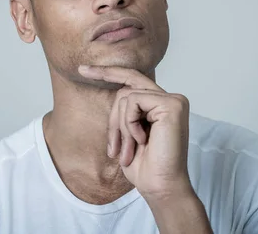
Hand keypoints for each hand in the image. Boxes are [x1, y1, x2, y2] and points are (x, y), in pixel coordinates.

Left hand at [78, 65, 192, 200]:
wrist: (159, 187)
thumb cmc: (144, 167)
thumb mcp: (127, 133)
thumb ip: (125, 111)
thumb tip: (116, 90)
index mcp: (161, 104)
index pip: (132, 78)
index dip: (107, 72)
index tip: (82, 70)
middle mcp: (171, 98)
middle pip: (125, 89)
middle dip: (113, 119)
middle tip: (114, 149)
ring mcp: (174, 100)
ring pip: (127, 96)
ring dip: (121, 127)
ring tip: (128, 150)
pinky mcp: (172, 104)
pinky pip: (133, 101)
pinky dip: (129, 124)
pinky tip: (142, 140)